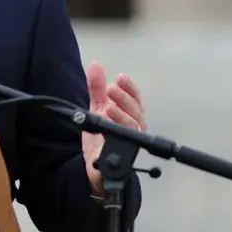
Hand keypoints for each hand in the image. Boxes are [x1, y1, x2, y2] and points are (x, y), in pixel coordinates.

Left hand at [82, 61, 146, 194]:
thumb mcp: (96, 109)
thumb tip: (95, 65)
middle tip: (111, 88)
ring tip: (108, 106)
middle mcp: (135, 127)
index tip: (120, 77)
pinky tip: (108, 122)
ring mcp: (132, 140)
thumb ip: (97, 88)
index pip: (136, 99)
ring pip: (134, 124)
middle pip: (136, 110)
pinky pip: (127, 141)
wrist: (95, 166)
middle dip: (124, 97)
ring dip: (122, 112)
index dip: (130, 88)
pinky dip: (119, 130)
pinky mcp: (125, 153)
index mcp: (130, 115)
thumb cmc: (100, 138)